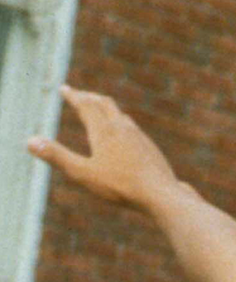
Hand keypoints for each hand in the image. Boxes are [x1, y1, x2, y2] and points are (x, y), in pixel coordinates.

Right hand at [27, 87, 185, 211]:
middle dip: (89, 97)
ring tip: (98, 110)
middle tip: (78, 94)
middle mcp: (123, 127)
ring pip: (120, 115)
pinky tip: (123, 134)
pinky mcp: (150, 147)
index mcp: (104, 130)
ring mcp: (139, 136)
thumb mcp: (82, 172)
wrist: (160, 193)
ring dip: (106, 108)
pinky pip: (133, 128)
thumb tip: (29, 141)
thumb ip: (57, 156)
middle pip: (104, 104)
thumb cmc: (120, 185)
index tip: (64, 88)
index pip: (86, 105)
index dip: (74, 96)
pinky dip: (120, 122)